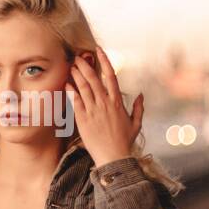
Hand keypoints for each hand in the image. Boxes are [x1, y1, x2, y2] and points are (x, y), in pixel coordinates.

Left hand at [67, 45, 142, 167]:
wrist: (113, 158)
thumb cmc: (124, 142)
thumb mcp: (136, 124)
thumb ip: (139, 108)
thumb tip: (141, 95)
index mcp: (118, 103)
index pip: (111, 76)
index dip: (104, 61)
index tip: (98, 50)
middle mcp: (105, 104)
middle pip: (94, 78)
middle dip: (85, 65)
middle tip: (77, 57)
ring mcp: (94, 111)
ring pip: (84, 87)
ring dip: (76, 75)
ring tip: (71, 66)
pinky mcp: (83, 120)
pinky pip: (76, 101)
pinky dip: (71, 91)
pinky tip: (67, 84)